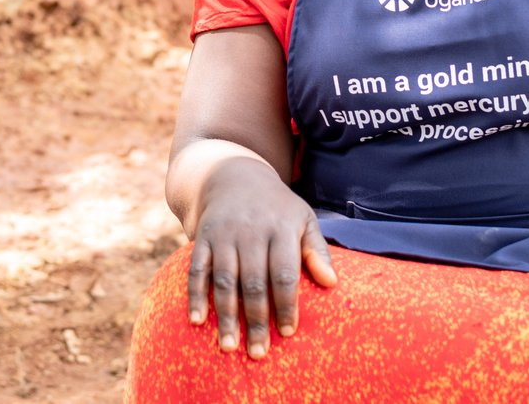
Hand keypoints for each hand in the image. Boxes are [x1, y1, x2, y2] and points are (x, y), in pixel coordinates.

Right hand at [187, 158, 336, 358]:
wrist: (234, 175)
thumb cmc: (277, 207)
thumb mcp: (303, 219)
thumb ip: (316, 251)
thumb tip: (332, 283)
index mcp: (281, 228)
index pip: (284, 272)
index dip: (287, 304)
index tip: (289, 332)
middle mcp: (251, 232)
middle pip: (254, 282)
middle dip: (256, 320)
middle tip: (258, 353)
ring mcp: (224, 234)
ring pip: (225, 280)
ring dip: (226, 315)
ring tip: (229, 348)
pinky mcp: (203, 237)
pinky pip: (197, 269)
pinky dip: (196, 295)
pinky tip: (198, 321)